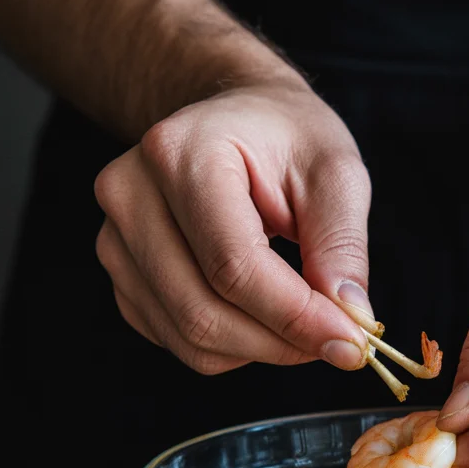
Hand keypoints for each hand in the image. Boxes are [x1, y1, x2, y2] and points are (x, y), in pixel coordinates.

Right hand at [95, 74, 372, 373]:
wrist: (235, 119)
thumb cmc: (286, 139)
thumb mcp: (336, 172)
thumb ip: (343, 245)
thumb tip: (350, 321)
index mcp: (182, 153)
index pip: (233, 265)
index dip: (296, 315)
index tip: (352, 341)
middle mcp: (131, 196)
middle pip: (203, 312)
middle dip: (283, 342)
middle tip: (338, 339)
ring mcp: (116, 239)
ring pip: (191, 338)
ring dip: (262, 348)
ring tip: (306, 320)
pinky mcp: (122, 276)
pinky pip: (179, 342)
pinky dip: (234, 347)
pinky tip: (264, 312)